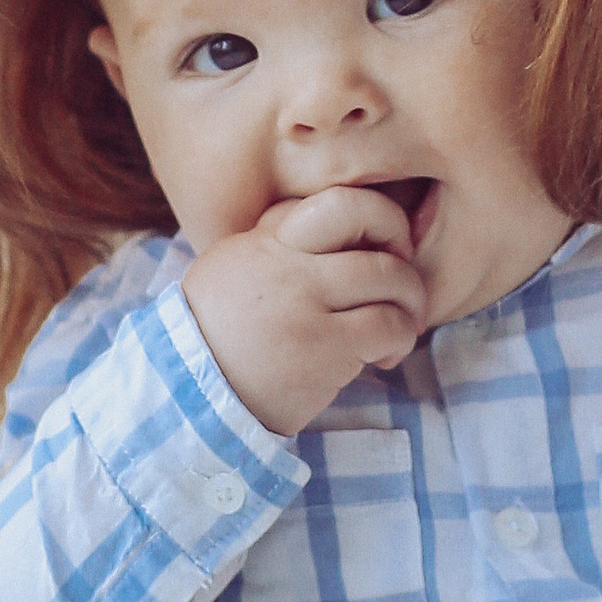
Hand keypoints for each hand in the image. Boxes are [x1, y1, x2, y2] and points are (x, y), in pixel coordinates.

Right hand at [181, 185, 428, 436]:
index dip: (374, 217)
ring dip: (410, 301)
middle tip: (402, 284)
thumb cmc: (220, 341)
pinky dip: (400, 339)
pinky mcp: (323, 347)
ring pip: (389, 276)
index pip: (334, 201)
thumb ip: (279, 249)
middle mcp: (284, 262)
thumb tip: (347, 239)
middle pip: (369, 222)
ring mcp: (304, 303)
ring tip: (400, 326)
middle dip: (402, 250)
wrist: (190, 400)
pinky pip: (388, 326)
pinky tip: (384, 357)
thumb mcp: (232, 274)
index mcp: (262, 240)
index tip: (379, 247)